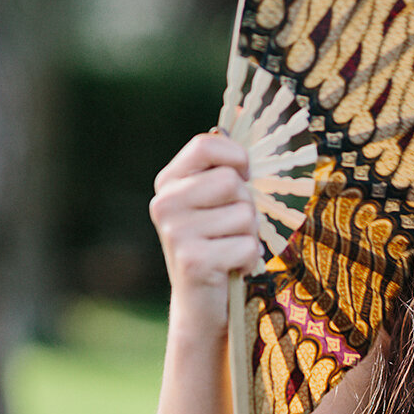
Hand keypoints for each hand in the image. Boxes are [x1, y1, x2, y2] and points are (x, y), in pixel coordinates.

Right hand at [150, 131, 263, 329]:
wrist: (201, 304)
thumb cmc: (217, 243)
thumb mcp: (216, 200)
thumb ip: (224, 162)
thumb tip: (236, 108)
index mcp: (168, 182)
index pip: (205, 145)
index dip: (235, 158)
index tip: (242, 176)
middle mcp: (164, 204)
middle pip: (232, 182)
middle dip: (246, 206)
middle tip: (230, 229)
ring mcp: (175, 232)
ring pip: (245, 214)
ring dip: (248, 235)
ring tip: (229, 249)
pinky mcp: (194, 260)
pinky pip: (248, 245)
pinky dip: (250, 259)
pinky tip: (230, 268)